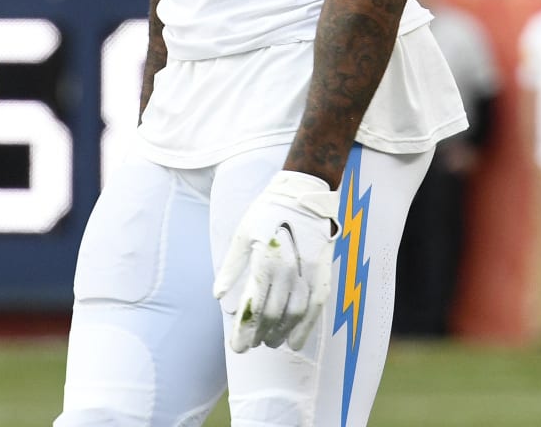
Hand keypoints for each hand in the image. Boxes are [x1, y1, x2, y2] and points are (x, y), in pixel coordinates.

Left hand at [212, 171, 338, 352]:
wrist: (303, 192)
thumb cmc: (267, 212)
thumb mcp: (243, 233)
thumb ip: (231, 266)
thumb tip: (218, 295)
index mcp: (264, 261)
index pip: (253, 306)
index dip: (244, 331)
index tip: (238, 347)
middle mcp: (287, 270)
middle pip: (273, 314)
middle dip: (260, 334)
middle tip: (250, 346)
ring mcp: (307, 271)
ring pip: (295, 314)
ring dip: (281, 333)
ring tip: (270, 343)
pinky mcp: (322, 271)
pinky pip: (316, 305)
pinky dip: (307, 327)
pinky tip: (297, 341)